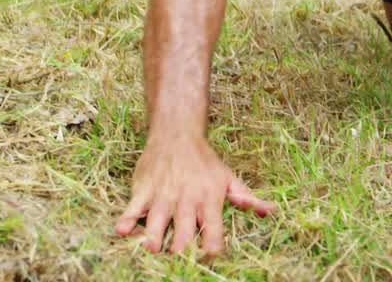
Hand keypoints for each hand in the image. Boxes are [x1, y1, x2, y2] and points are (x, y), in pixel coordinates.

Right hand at [115, 133, 275, 257]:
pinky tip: (122, 230)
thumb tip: (268, 211)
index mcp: (209, 199)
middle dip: (181, 248)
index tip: (210, 257)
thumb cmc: (205, 161)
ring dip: (155, 237)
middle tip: (179, 258)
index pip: (213, 228)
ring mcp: (163, 195)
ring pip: (158, 221)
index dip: (212, 246)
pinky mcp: (144, 190)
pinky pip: (134, 207)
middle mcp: (186, 199)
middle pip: (185, 230)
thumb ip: (247, 197)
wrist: (177, 133)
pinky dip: (128, 219)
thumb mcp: (229, 178)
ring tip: (153, 249)